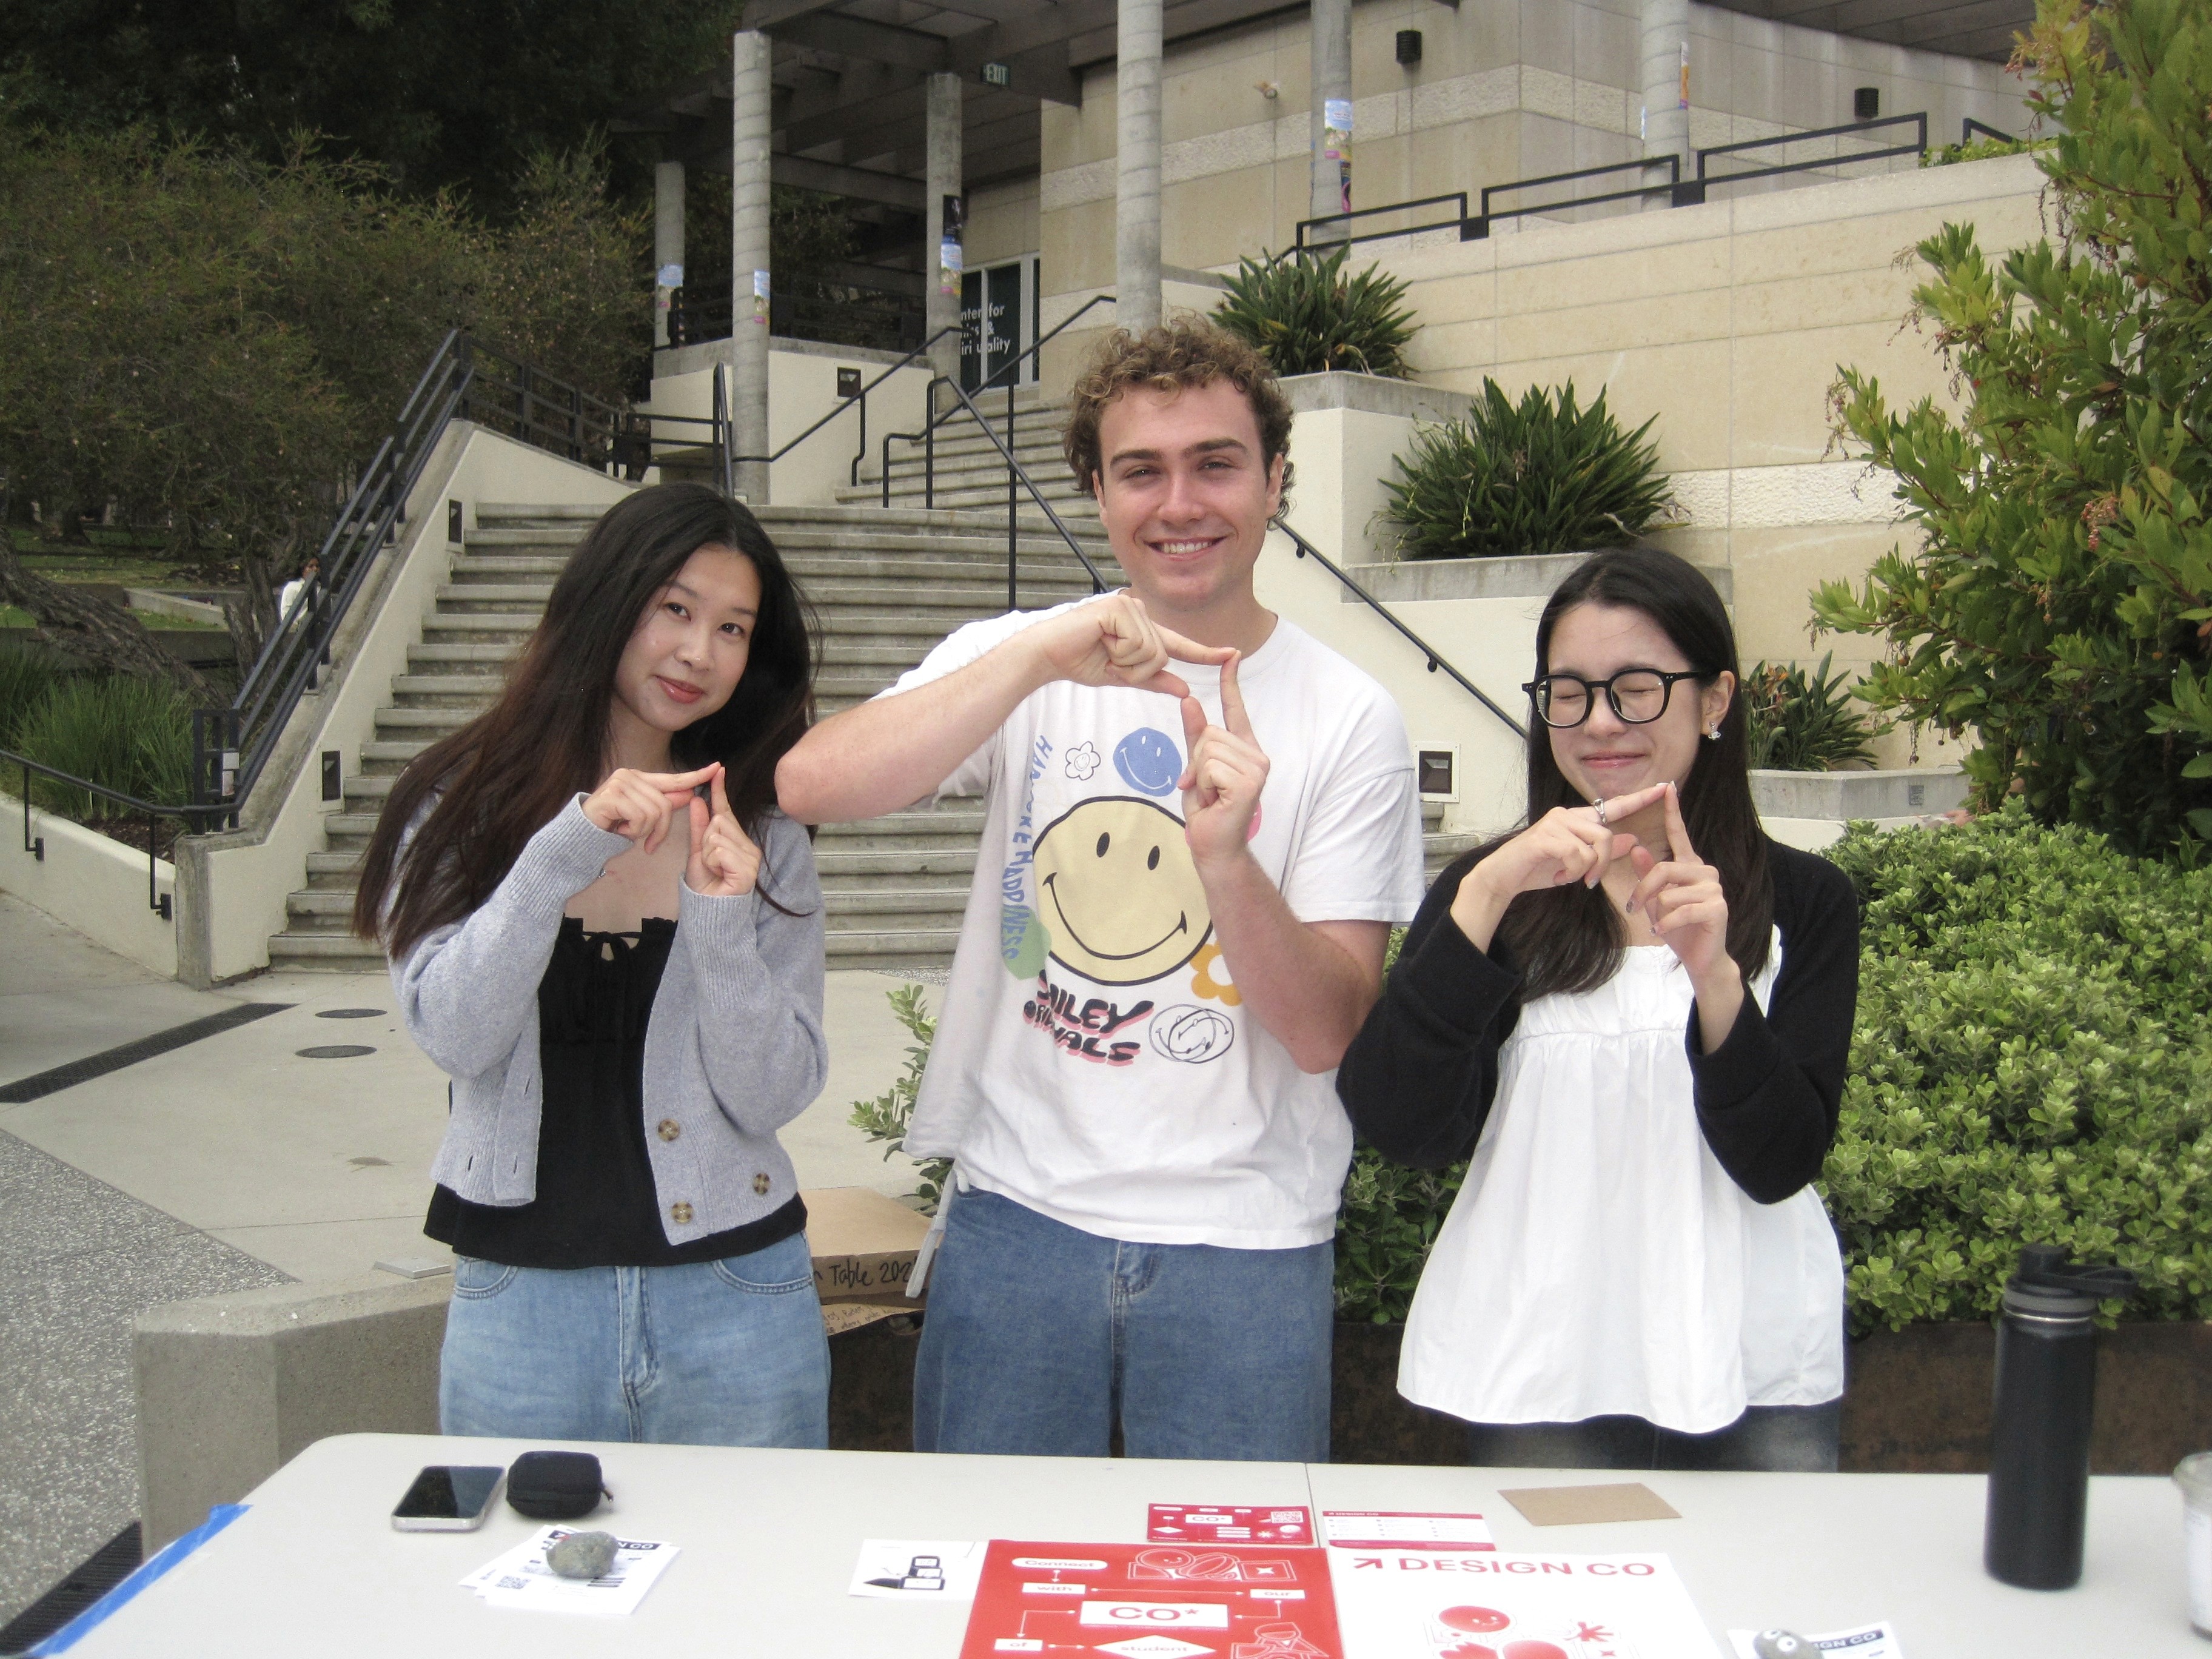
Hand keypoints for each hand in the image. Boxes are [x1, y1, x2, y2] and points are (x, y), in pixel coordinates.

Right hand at [582, 763, 718, 853]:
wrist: (581, 834)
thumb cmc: (612, 825)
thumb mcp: (642, 816)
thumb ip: (664, 804)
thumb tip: (690, 794)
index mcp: (640, 779)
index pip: (673, 778)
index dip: (696, 775)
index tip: (716, 768)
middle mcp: (630, 776)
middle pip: (666, 804)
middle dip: (660, 830)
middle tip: (649, 844)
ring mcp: (620, 784)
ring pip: (654, 813)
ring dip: (644, 832)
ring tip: (627, 832)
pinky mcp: (613, 796)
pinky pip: (640, 818)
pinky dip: (633, 832)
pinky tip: (620, 830)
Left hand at [686, 766, 761, 896]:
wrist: (708, 911)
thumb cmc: (705, 884)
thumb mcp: (697, 851)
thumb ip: (698, 826)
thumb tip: (698, 800)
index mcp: (738, 841)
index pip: (726, 812)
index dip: (720, 792)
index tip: (719, 770)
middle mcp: (749, 847)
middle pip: (719, 822)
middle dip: (705, 839)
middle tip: (709, 862)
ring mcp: (751, 857)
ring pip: (717, 836)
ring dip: (707, 853)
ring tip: (714, 870)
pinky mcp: (747, 869)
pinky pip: (719, 850)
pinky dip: (712, 862)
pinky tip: (719, 875)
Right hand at [1030, 591, 1234, 699]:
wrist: (1047, 656)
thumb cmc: (1080, 661)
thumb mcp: (1122, 676)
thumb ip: (1153, 680)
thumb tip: (1185, 689)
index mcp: (1142, 628)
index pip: (1178, 644)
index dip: (1204, 652)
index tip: (1232, 655)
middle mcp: (1139, 612)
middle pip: (1162, 655)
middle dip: (1134, 670)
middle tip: (1107, 661)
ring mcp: (1129, 606)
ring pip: (1152, 652)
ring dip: (1125, 663)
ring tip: (1101, 651)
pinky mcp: (1118, 608)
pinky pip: (1137, 645)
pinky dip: (1118, 653)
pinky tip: (1099, 642)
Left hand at [1177, 652, 1267, 869]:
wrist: (1214, 846)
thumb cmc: (1208, 809)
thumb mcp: (1195, 767)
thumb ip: (1194, 736)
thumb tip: (1189, 700)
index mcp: (1244, 748)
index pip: (1236, 709)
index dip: (1231, 682)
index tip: (1231, 655)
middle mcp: (1256, 754)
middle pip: (1210, 732)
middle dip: (1196, 760)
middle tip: (1205, 787)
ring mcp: (1257, 768)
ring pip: (1208, 749)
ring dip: (1199, 775)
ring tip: (1212, 795)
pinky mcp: (1250, 782)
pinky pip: (1211, 766)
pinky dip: (1205, 785)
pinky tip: (1216, 801)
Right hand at [1447, 782, 1666, 951]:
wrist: (1503, 877)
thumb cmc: (1537, 868)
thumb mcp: (1576, 864)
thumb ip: (1604, 852)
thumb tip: (1632, 840)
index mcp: (1576, 819)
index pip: (1614, 807)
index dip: (1640, 798)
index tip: (1665, 787)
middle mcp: (1566, 815)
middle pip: (1606, 834)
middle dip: (1603, 863)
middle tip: (1588, 881)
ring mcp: (1555, 823)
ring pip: (1593, 846)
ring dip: (1585, 870)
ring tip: (1568, 877)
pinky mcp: (1545, 837)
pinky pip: (1577, 856)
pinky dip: (1572, 872)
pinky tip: (1557, 875)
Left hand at [1626, 781, 1732, 986]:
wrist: (1701, 958)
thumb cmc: (1678, 927)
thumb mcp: (1657, 900)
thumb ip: (1648, 875)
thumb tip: (1637, 848)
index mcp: (1690, 866)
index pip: (1679, 835)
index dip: (1672, 812)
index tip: (1667, 788)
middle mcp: (1705, 872)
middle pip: (1663, 869)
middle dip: (1643, 891)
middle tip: (1634, 909)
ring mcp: (1714, 889)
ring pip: (1668, 893)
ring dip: (1656, 912)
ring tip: (1659, 924)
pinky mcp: (1717, 907)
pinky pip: (1679, 911)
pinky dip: (1665, 924)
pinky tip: (1663, 932)